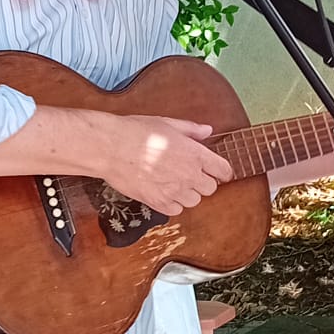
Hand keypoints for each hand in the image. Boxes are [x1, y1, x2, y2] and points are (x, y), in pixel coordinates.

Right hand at [100, 116, 232, 217]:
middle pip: (210, 188)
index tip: (218, 171)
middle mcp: (188, 175)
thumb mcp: (167, 123)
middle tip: (191, 174)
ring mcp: (174, 191)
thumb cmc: (135, 132)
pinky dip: (173, 203)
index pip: (223, 170)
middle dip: (203, 181)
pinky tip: (164, 191)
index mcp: (195, 154)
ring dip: (188, 193)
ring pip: (194, 201)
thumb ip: (191, 130)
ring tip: (175, 182)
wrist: (110, 148)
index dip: (222, 171)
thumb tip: (207, 131)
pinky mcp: (157, 203)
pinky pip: (176, 210)